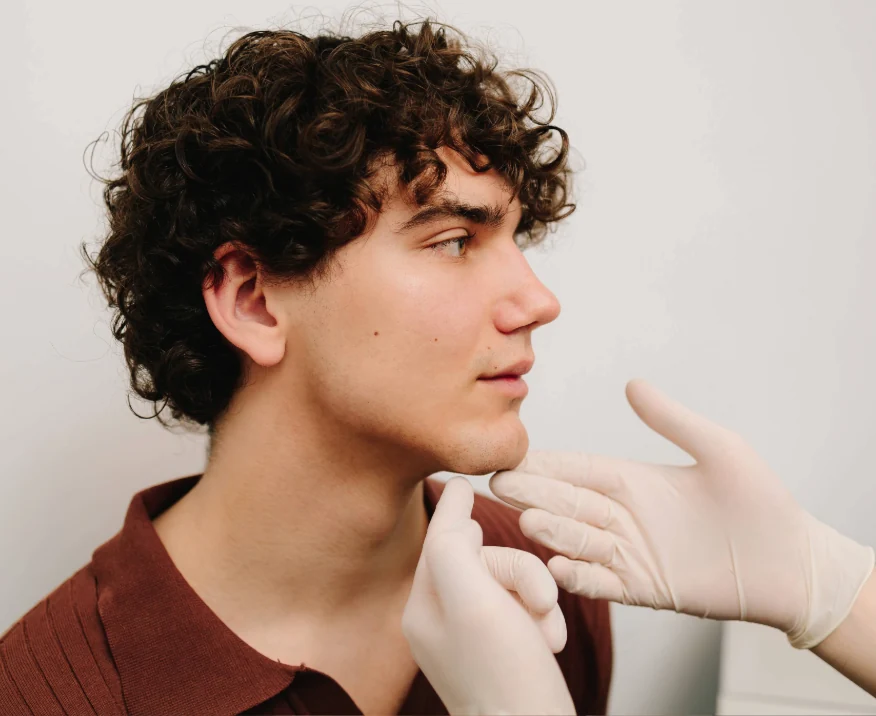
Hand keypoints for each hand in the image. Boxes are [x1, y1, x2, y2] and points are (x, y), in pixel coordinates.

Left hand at [401, 477, 574, 714]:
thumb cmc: (506, 675)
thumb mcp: (474, 599)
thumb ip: (455, 545)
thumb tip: (454, 497)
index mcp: (423, 607)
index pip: (442, 541)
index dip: (458, 511)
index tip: (465, 479)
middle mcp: (440, 621)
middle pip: (481, 560)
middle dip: (518, 572)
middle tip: (540, 600)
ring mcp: (469, 637)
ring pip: (507, 583)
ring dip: (535, 597)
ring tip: (549, 629)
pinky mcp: (498, 650)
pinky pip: (521, 610)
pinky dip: (541, 619)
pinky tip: (550, 640)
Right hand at [489, 379, 874, 649]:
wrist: (790, 564)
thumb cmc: (761, 501)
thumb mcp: (719, 450)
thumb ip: (672, 420)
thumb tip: (632, 383)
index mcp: (634, 480)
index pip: (577, 469)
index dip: (543, 464)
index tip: (508, 456)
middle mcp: (624, 515)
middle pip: (567, 502)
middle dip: (532, 494)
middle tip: (495, 484)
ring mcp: (630, 553)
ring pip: (577, 540)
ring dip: (552, 533)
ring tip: (527, 523)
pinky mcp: (642, 588)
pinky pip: (600, 581)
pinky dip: (578, 575)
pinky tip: (558, 567)